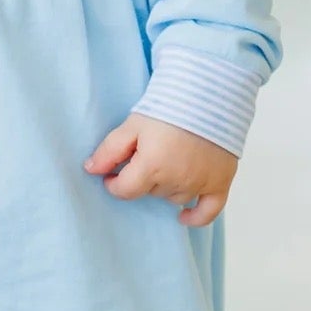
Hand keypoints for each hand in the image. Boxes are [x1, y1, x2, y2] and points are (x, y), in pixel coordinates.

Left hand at [83, 113, 236, 227]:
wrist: (211, 93)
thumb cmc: (170, 106)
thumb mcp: (133, 124)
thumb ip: (110, 150)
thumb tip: (90, 169)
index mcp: (152, 167)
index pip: (125, 190)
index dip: (114, 183)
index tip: (113, 174)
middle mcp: (175, 180)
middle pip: (150, 192)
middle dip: (143, 178)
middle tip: (147, 155)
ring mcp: (199, 183)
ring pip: (174, 198)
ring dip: (167, 187)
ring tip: (168, 164)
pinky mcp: (220, 182)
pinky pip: (208, 212)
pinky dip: (196, 217)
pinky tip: (183, 217)